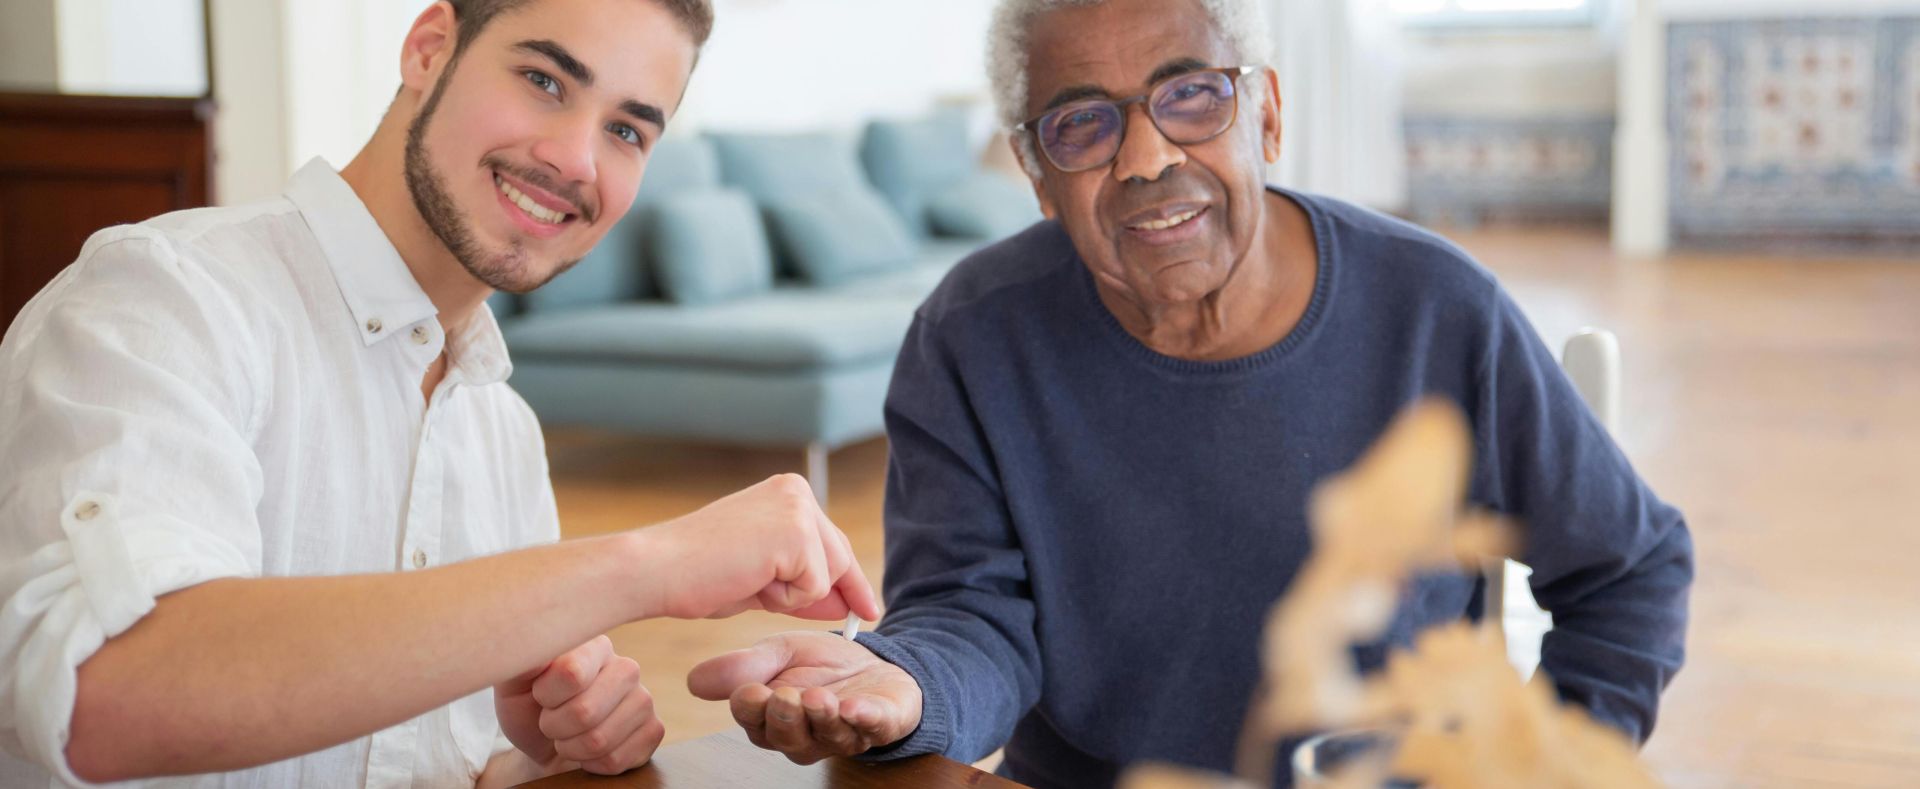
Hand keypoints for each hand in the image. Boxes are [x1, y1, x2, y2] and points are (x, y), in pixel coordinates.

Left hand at [494, 636, 663, 774]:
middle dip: (555, 727)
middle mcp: (626, 667)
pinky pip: (616, 760)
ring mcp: (644, 699)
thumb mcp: (514, 680)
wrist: (543, 742)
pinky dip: (591, 765)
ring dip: (571, 748)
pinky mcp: (654, 731)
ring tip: (568, 735)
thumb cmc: (527, 706)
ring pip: (599, 740)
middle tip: (550, 721)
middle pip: (585, 712)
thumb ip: (524, 660)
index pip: (572, 672)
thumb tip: (539, 649)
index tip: (539, 694)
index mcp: (594, 645)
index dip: (546, 696)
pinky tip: (589, 751)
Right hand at [635, 474, 881, 621]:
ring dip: (790, 596)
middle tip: (760, 589)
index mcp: (789, 492)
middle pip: (839, 560)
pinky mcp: (796, 534)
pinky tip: (748, 579)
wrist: (655, 570)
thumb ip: (803, 583)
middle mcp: (798, 491)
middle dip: (821, 594)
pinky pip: (814, 588)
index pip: (834, 543)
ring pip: (829, 577)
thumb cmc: (697, 576)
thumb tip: (846, 604)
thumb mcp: (763, 579)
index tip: (868, 609)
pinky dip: (783, 599)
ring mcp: (799, 509)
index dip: (851, 583)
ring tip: (745, 578)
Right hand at [687, 631, 922, 764]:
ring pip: (828, 735)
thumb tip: (694, 681)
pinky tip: (857, 706)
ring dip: (823, 719)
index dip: (751, 708)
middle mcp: (804, 735)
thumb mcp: (778, 653)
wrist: (870, 662)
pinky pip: (874, 727)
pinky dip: (866, 718)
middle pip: (787, 736)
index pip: (754, 719)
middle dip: (785, 717)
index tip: (749, 691)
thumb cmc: (817, 664)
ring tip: (818, 699)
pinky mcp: (880, 725)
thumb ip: (743, 666)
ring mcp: (842, 734)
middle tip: (785, 696)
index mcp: (771, 718)